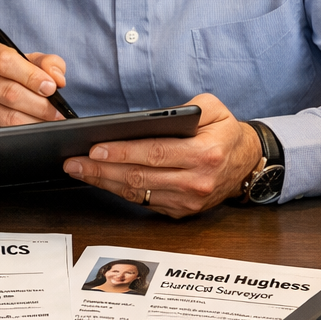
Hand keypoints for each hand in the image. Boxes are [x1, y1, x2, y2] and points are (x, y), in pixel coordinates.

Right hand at [0, 41, 67, 131]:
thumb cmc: (12, 75)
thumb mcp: (29, 62)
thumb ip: (47, 63)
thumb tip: (57, 79)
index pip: (5, 62)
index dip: (31, 76)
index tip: (51, 88)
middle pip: (9, 93)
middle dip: (40, 105)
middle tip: (57, 112)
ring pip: (7, 117)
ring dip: (34, 123)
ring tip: (49, 122)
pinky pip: (0, 133)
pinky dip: (21, 135)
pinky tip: (31, 131)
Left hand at [62, 94, 261, 217]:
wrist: (247, 163)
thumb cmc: (226, 132)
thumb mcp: (215, 108)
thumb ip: (186, 108)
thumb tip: (149, 119)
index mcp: (205, 154)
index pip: (156, 153)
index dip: (123, 152)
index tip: (95, 148)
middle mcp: (197, 182)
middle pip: (140, 177)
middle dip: (102, 169)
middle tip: (73, 161)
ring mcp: (188, 201)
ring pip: (138, 193)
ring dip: (104, 182)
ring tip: (79, 170)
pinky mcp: (181, 211)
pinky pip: (144, 201)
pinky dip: (120, 191)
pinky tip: (101, 179)